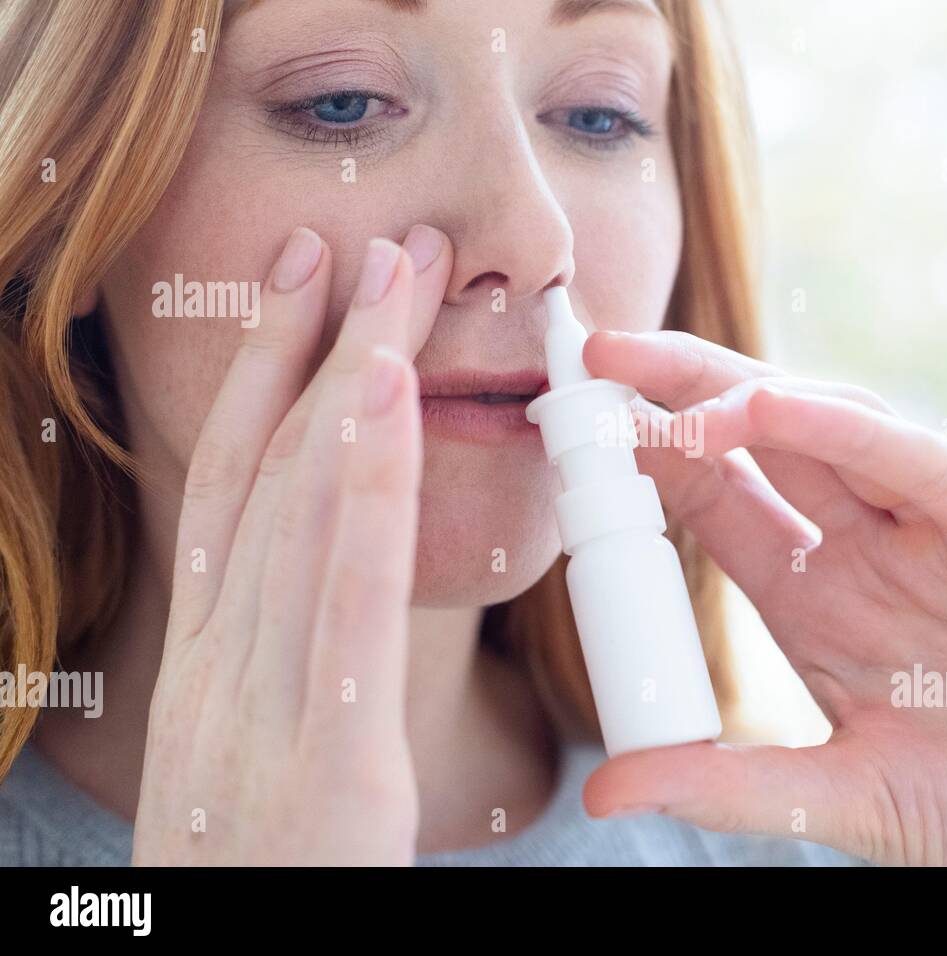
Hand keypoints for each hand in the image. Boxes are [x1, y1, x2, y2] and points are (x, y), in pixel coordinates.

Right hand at [132, 225, 451, 864]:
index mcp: (210, 669)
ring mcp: (258, 707)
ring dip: (344, 379)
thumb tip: (323, 597)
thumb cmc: (264, 883)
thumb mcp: (258, 768)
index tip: (302, 292)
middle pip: (265, 477)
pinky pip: (343, 602)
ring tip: (383, 277)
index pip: (232, 495)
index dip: (263, 382)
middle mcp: (219, 667)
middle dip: (312, 349)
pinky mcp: (323, 757)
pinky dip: (363, 490)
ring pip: (296, 512)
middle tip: (356, 241)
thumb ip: (286, 681)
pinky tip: (387, 399)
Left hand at [579, 329, 946, 865]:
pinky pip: (926, 468)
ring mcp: (943, 532)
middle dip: (683, 392)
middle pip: (763, 444)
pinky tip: (776, 406)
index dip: (648, 460)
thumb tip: (606, 791)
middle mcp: (872, 549)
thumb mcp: (839, 797)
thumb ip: (728, 787)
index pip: (716, 503)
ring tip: (663, 380)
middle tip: (602, 354)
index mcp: (818, 598)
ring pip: (835, 431)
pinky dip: (852, 432)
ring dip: (749, 398)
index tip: (575, 424)